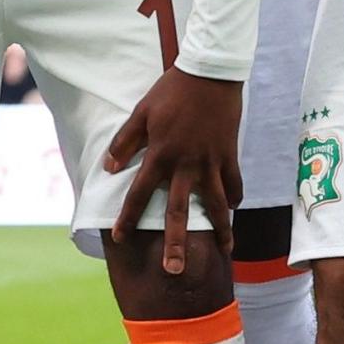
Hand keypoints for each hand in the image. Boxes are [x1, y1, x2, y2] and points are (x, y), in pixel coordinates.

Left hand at [104, 64, 243, 277]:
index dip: (128, 217)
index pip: (139, 194)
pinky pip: (234, 183)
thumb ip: (125, 142)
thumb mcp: (141, 112)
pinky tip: (232, 211)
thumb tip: (109, 168)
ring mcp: (211, 162)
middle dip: (176, 243)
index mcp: (160, 154)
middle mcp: (186, 165)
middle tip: (174, 270)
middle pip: (180, 211)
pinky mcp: (230, 154)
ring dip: (220, 230)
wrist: (211, 73)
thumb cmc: (172, 91)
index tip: (120, 238)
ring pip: (216, 204)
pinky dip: (233, 198)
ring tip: (226, 251)